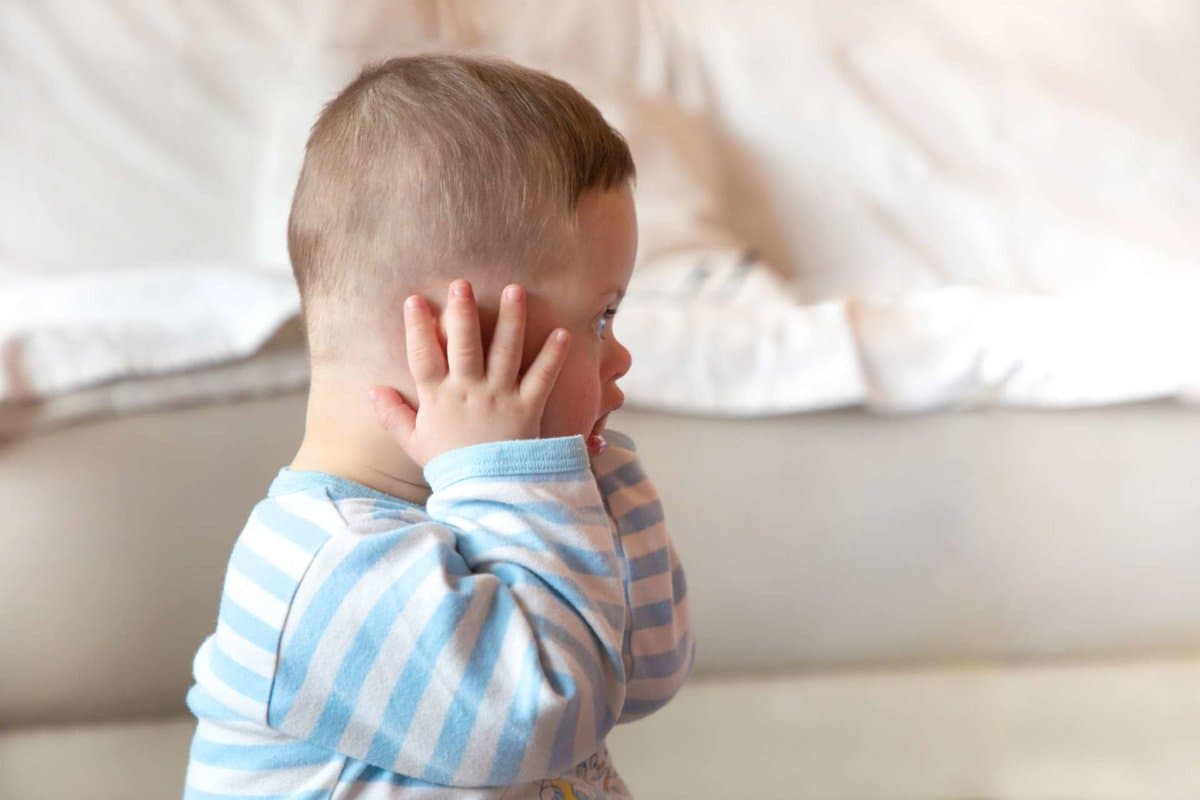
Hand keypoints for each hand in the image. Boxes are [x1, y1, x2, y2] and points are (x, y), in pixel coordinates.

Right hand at [369, 279, 570, 466]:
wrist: (485, 493)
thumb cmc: (450, 466)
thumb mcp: (414, 443)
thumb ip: (393, 415)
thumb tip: (372, 389)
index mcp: (438, 398)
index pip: (423, 356)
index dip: (417, 327)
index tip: (414, 299)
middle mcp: (468, 392)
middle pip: (463, 345)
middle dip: (462, 312)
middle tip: (462, 283)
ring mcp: (500, 398)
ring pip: (505, 352)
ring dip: (510, 319)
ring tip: (515, 290)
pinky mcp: (527, 408)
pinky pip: (541, 378)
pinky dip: (553, 356)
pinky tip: (562, 332)